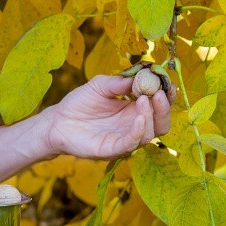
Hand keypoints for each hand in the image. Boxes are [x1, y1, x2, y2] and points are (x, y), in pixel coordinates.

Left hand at [44, 73, 175, 159]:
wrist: (57, 120)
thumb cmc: (79, 103)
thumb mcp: (100, 85)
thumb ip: (119, 82)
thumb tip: (140, 76)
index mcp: (133, 111)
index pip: (157, 107)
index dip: (166, 97)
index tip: (168, 84)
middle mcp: (133, 127)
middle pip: (160, 123)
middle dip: (164, 108)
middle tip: (159, 93)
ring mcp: (124, 139)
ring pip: (149, 134)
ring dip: (151, 117)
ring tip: (143, 99)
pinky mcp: (112, 149)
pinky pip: (131, 144)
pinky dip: (138, 131)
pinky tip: (139, 117)